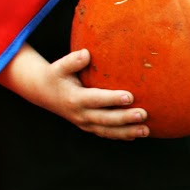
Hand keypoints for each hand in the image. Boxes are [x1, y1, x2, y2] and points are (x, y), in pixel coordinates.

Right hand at [1, 47, 150, 139]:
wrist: (43, 92)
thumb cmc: (56, 76)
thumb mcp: (59, 67)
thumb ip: (72, 61)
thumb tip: (86, 53)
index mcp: (75, 98)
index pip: (96, 100)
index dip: (112, 99)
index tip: (130, 96)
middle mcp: (80, 114)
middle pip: (105, 119)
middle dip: (125, 119)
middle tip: (144, 114)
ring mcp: (84, 123)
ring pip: (107, 131)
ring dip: (127, 132)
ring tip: (146, 131)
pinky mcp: (88, 126)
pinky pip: (105, 133)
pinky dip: (120, 136)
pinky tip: (137, 135)